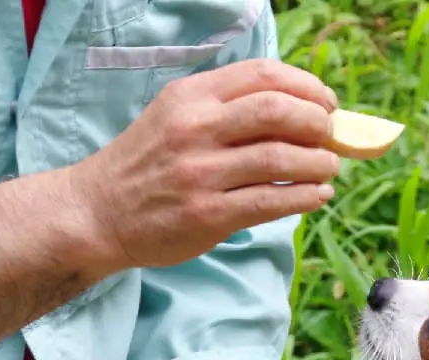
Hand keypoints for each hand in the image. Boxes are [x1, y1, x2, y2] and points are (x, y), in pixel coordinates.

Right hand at [66, 58, 341, 272]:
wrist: (96, 213)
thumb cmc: (149, 165)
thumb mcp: (177, 117)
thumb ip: (230, 111)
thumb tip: (304, 114)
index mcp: (191, 97)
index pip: (264, 75)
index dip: (307, 87)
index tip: (327, 105)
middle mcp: (195, 129)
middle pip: (279, 111)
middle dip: (319, 123)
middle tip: (331, 137)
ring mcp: (200, 173)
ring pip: (280, 158)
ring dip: (320, 163)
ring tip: (330, 168)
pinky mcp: (207, 215)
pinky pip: (272, 202)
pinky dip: (306, 196)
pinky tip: (318, 195)